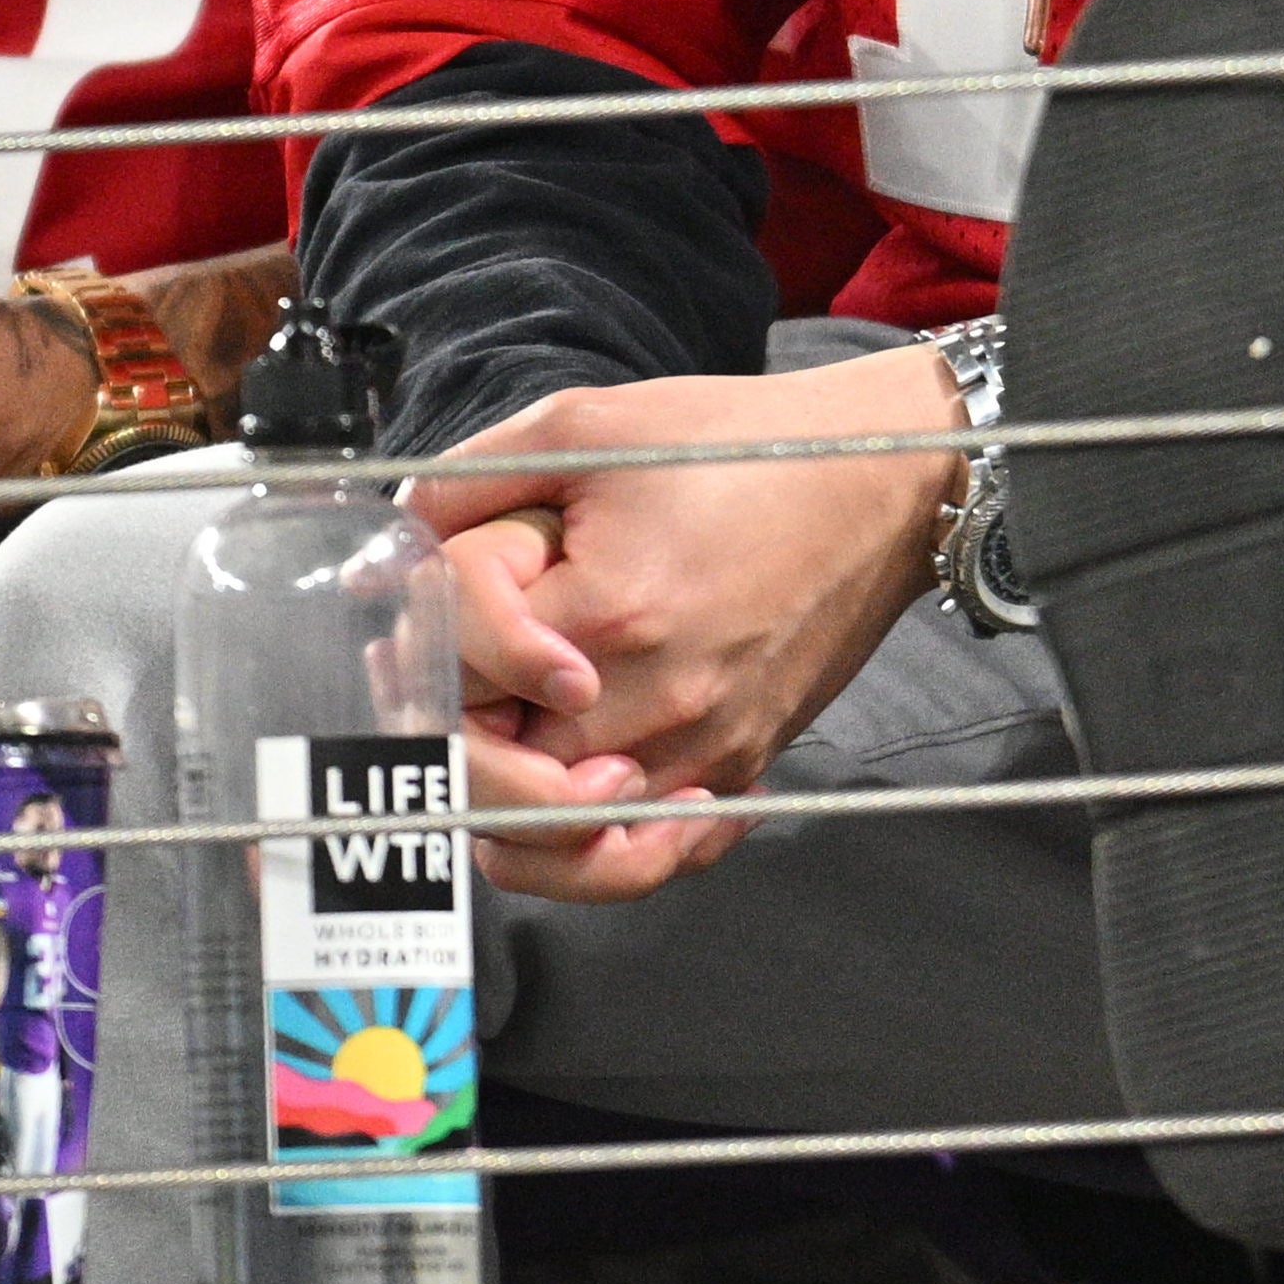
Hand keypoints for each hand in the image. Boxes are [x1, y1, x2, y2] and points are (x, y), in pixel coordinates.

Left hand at [407, 346, 959, 902]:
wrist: (890, 478)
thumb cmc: (749, 445)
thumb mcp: (595, 425)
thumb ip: (472, 479)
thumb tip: (393, 540)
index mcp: (604, 615)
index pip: (454, 673)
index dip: (422, 634)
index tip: (430, 598)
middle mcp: (652, 705)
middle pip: (486, 774)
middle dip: (442, 723)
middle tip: (430, 677)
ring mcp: (700, 750)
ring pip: (552, 842)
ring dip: (499, 799)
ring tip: (486, 740)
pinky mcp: (736, 767)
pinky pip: (640, 859)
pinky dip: (588, 855)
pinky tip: (567, 809)